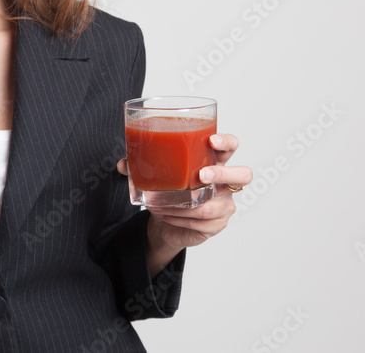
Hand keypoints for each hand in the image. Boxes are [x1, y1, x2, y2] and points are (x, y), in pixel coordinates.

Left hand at [118, 133, 252, 273]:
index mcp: (212, 162)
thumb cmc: (168, 192)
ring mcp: (223, 204)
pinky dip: (181, 218)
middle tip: (201, 176)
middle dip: (222, 174)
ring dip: (185, 205)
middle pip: (242, 174)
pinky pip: (201, 222)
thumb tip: (122, 164)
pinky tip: (168, 216)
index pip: (230, 146)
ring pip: (212, 205)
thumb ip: (139, 167)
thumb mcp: (155, 176)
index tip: (211, 140)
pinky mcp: (217, 224)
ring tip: (164, 204)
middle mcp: (224, 183)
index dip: (226, 142)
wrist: (166, 223)